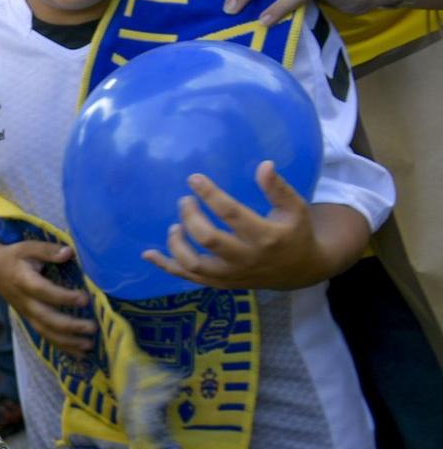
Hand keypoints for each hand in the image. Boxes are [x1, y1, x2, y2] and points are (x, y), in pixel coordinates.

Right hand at [0, 239, 96, 357]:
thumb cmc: (14, 257)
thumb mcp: (28, 248)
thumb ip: (48, 251)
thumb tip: (69, 253)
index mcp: (23, 281)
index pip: (43, 291)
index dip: (63, 297)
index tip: (84, 298)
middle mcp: (24, 301)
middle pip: (46, 318)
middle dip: (69, 326)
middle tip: (92, 327)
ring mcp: (26, 313)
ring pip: (45, 331)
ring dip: (67, 341)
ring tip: (89, 345)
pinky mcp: (30, 319)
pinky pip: (45, 335)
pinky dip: (62, 346)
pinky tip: (80, 353)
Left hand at [141, 163, 328, 289]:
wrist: (300, 271)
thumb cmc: (295, 232)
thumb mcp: (295, 208)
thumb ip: (278, 189)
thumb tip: (264, 165)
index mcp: (266, 236)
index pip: (231, 214)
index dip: (210, 194)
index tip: (194, 179)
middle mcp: (246, 258)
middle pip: (208, 239)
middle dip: (190, 217)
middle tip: (184, 201)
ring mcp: (232, 274)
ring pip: (193, 264)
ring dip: (176, 243)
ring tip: (175, 226)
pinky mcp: (221, 283)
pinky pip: (188, 278)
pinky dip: (166, 266)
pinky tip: (149, 254)